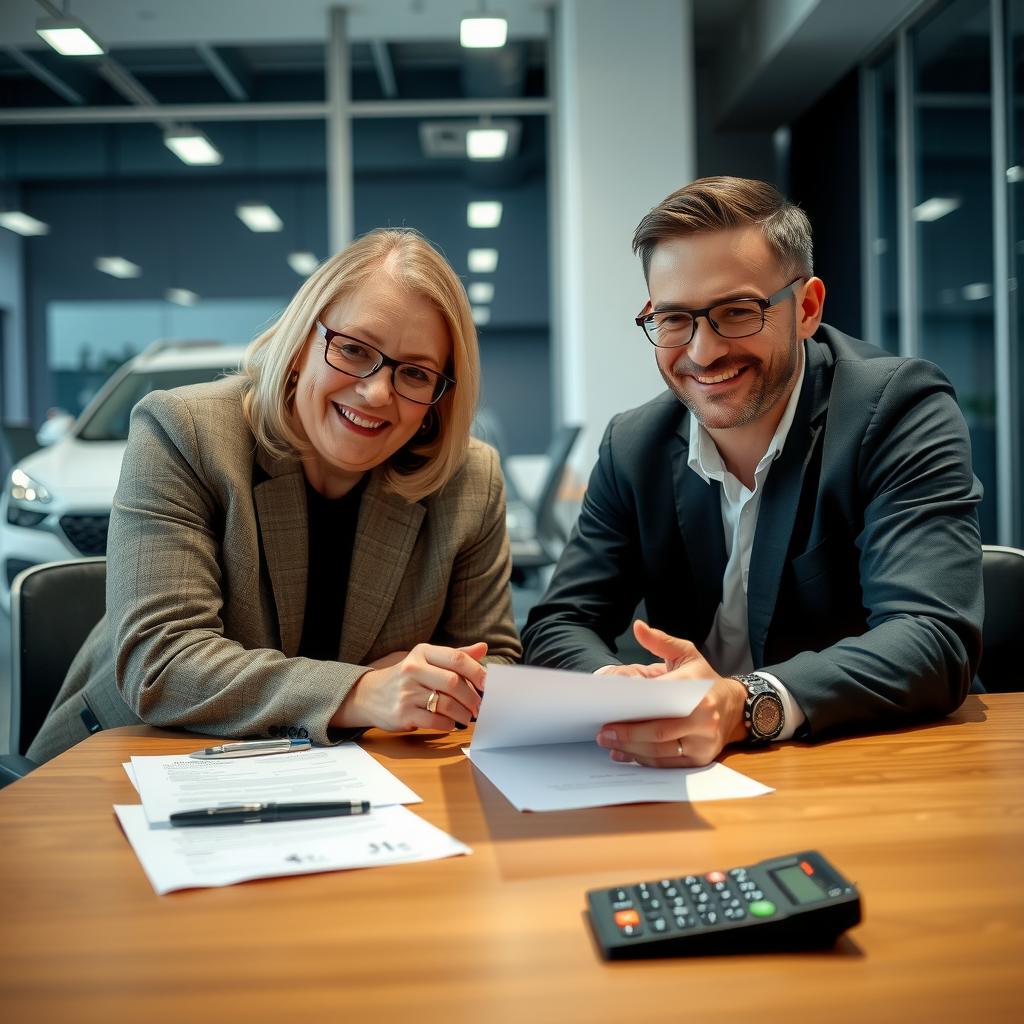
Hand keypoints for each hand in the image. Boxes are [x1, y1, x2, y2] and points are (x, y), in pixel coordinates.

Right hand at [331, 642, 486, 732]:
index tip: (488, 684)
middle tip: (478, 706)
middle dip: (472, 697)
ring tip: (467, 717)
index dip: (477, 671)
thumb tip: (483, 648)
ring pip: (446, 704)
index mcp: (422, 652)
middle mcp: (412, 669)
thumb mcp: (427, 660)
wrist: (369, 695)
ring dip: (462, 713)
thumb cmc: (406, 677)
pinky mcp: (402, 713)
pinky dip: (448, 724)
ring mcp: (406, 692)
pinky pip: (434, 721)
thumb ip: (455, 655)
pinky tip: (450, 723)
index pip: (456, 658)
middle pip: (453, 682)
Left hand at [595, 621, 746, 766]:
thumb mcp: (686, 654)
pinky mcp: (701, 758)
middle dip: (626, 735)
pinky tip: (628, 754)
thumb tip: (638, 627)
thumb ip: (660, 641)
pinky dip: (645, 761)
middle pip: (657, 732)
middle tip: (603, 734)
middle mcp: (703, 717)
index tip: (609, 711)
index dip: (632, 709)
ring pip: (661, 751)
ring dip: (632, 750)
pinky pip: (668, 763)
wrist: (734, 706)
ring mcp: (703, 741)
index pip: (658, 701)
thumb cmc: (704, 679)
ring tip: (610, 744)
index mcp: (695, 690)